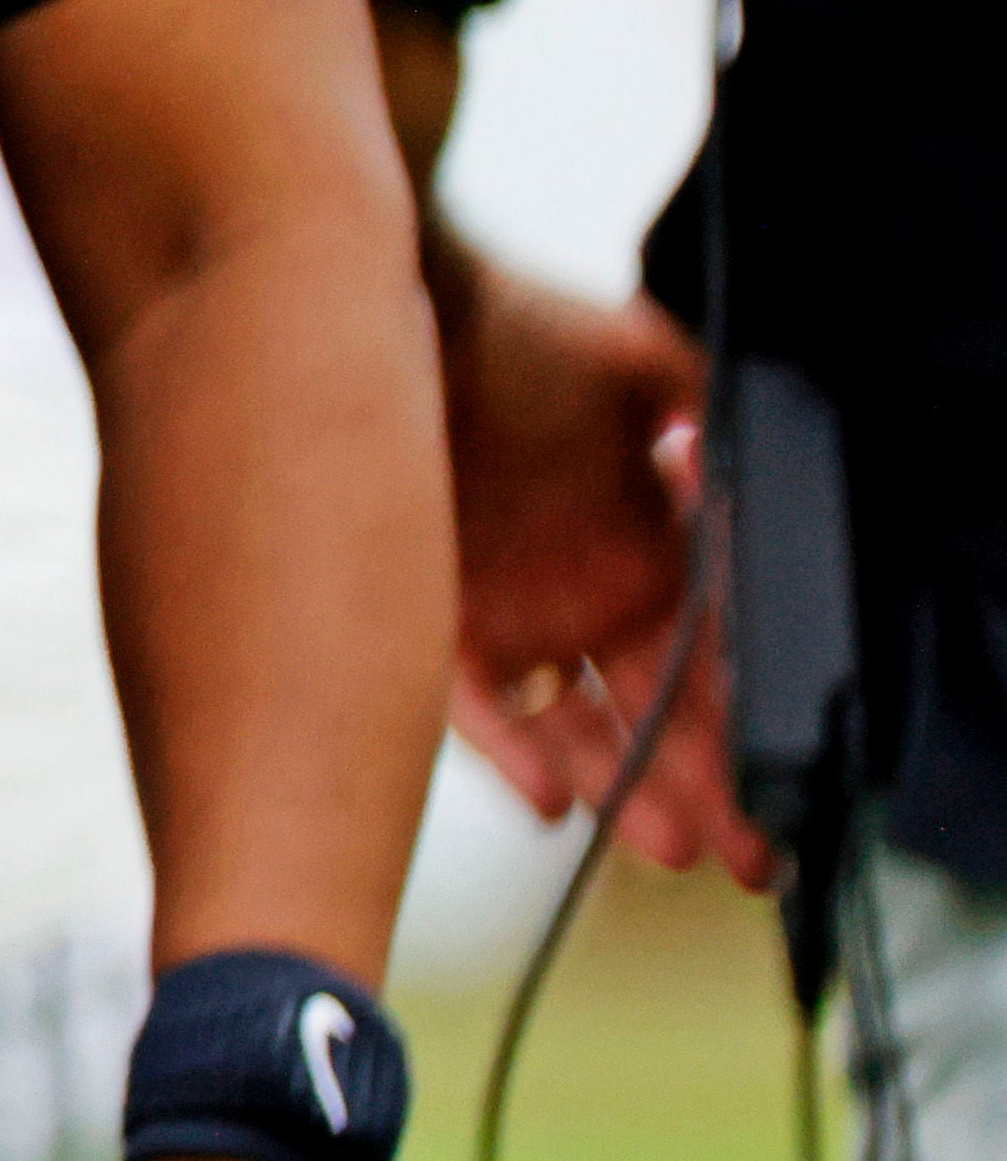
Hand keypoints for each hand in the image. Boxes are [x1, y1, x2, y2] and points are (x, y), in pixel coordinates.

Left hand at [438, 239, 744, 870]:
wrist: (378, 308)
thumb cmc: (502, 321)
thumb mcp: (628, 354)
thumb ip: (699, 404)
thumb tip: (733, 455)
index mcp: (642, 545)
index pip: (711, 655)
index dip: (748, 718)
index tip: (781, 779)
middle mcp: (578, 593)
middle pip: (654, 711)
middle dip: (705, 784)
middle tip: (745, 852)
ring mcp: (505, 613)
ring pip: (573, 727)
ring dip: (623, 784)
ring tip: (668, 842)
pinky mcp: (425, 619)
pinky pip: (471, 705)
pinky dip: (510, 751)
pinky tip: (549, 796)